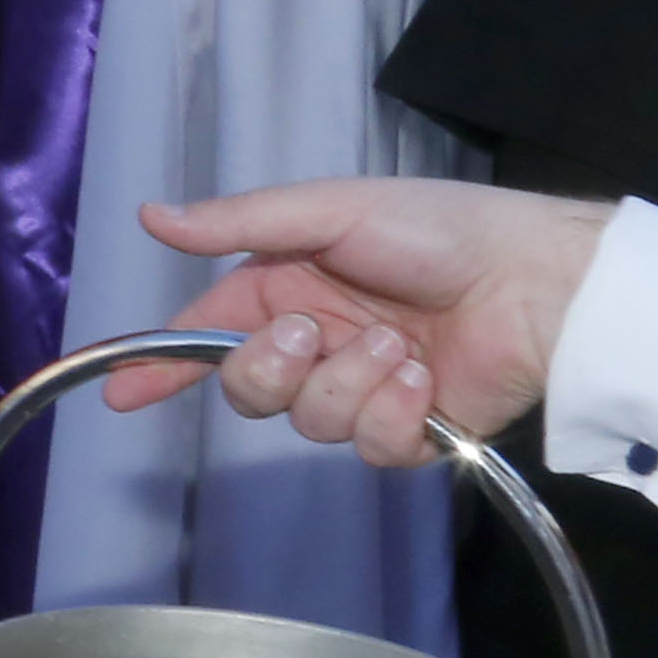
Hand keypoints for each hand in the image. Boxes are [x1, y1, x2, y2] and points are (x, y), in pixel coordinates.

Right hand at [96, 180, 613, 462]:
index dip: (159, 364)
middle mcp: (314, 346)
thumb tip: (150, 217)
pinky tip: (426, 381)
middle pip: (248, 389)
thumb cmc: (435, 230)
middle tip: (315, 333)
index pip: (204, 335)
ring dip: (351, 382)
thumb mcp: (328, 210)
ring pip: (308, 421)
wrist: (538, 281)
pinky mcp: (410, 433)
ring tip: (402, 347)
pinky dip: (395, 414)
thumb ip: (237, 223)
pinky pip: (370, 447)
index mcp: (284, 292)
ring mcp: (361, 392)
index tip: (119, 391)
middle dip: (271, 368)